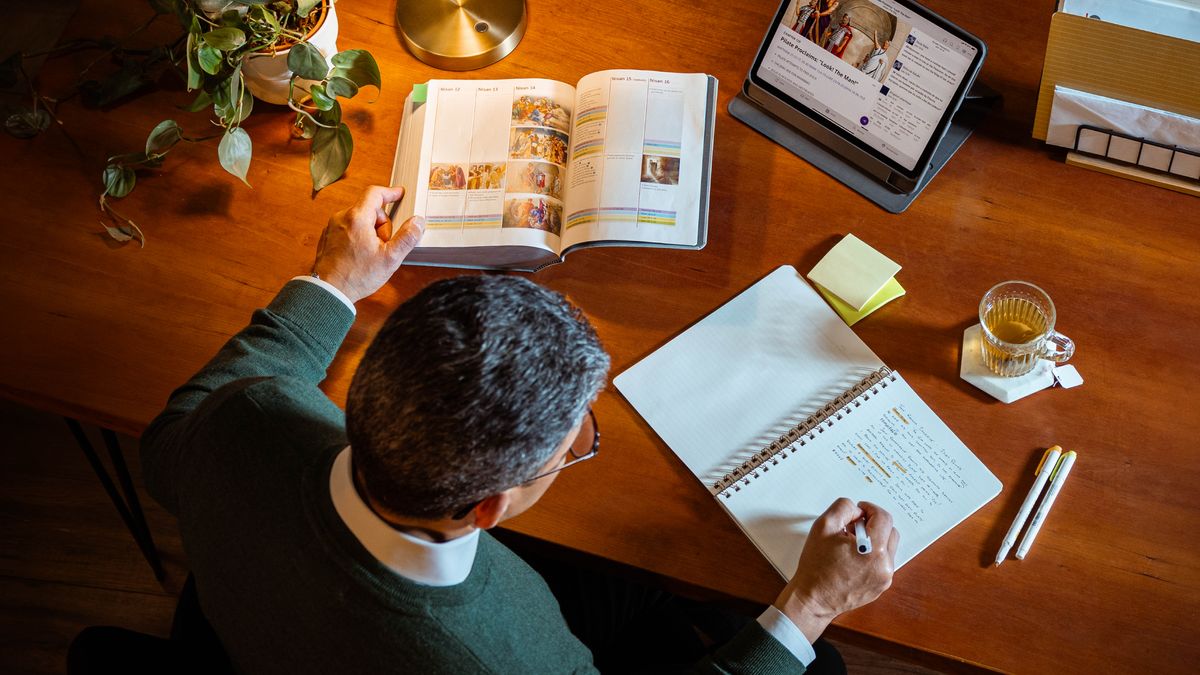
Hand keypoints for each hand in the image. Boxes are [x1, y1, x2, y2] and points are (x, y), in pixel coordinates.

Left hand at [311, 185, 424, 303]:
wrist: (329, 291)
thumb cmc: (356, 276)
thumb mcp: (390, 258)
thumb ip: (407, 237)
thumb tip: (417, 222)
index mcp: (357, 218)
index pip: (375, 193)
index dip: (390, 193)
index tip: (399, 194)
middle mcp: (341, 218)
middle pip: (369, 210)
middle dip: (382, 225)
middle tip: (383, 246)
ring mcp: (333, 227)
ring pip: (359, 220)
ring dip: (370, 232)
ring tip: (370, 254)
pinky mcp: (328, 237)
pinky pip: (349, 229)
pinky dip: (358, 237)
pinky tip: (360, 256)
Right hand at [773, 498, 898, 642]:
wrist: (813, 599)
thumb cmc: (816, 567)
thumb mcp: (823, 526)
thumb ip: (843, 508)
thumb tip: (857, 510)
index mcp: (874, 550)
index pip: (884, 518)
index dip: (870, 508)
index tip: (859, 510)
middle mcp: (884, 565)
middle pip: (891, 532)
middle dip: (873, 524)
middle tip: (853, 527)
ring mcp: (884, 578)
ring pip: (888, 547)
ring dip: (874, 540)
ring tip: (851, 545)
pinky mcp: (881, 586)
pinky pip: (883, 562)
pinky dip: (873, 555)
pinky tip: (853, 558)